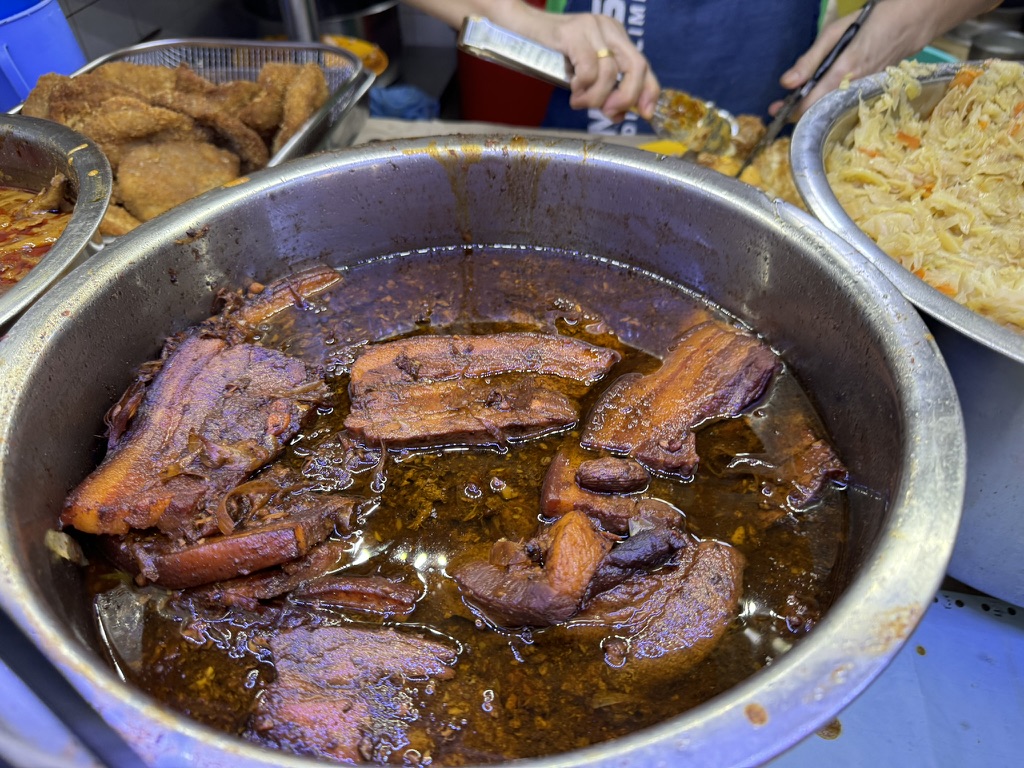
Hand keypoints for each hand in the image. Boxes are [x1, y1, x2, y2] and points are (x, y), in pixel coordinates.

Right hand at [531, 12, 660, 121]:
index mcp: (616, 36)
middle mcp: (609, 28)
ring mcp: (592, 28)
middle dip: (626, 97)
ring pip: (609, 72)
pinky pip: (588, 69)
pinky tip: (573, 89)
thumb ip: (603, 90)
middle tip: (609, 113)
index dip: (649, 91)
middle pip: (635, 66)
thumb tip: (618, 115)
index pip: (643, 64)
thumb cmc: (549, 54)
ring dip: (595, 98)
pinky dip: (583, 86)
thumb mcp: (583, 73)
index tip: (646, 114)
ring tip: (579, 102)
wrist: (518, 28)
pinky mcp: (573, 32)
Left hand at [770, 0, 948, 119]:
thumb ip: (810, 60)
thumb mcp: (836, 32)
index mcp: (844, 72)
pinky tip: (820, 96)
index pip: (811, 104)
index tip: (773, 111)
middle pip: (820, 110)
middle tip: (779, 108)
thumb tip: (786, 83)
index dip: (791, 111)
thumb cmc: (874, 19)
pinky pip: (846, 101)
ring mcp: (865, 90)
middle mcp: (855, 86)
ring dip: (812, 107)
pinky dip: (829, 101)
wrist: (917, 17)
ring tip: (794, 103)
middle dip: (797, 112)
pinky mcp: (872, 89)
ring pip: (832, 107)